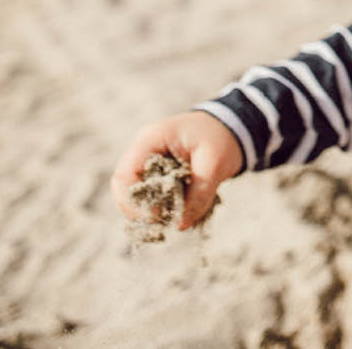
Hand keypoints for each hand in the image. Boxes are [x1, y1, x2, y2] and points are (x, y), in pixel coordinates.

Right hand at [112, 111, 243, 229]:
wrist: (229, 126)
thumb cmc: (221, 139)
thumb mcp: (216, 163)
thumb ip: (199, 193)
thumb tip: (180, 224)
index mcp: (151, 139)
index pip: (125, 174)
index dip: (135, 201)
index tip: (158, 216)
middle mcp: (142, 149)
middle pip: (123, 186)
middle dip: (138, 209)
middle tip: (163, 222)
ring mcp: (145, 160)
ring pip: (132, 192)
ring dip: (147, 209)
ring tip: (171, 219)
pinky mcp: (153, 171)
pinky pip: (146, 193)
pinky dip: (157, 205)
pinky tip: (175, 212)